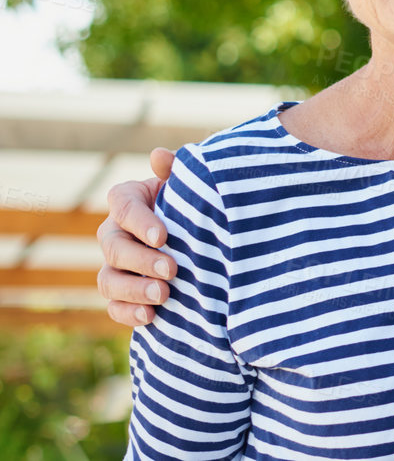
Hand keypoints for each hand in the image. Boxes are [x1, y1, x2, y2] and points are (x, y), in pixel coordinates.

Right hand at [95, 146, 177, 326]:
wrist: (205, 239)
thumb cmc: (195, 205)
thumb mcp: (190, 187)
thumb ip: (177, 171)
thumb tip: (158, 155)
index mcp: (129, 200)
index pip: (122, 205)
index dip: (140, 221)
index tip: (164, 236)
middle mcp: (115, 233)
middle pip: (114, 247)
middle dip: (141, 260)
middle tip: (172, 269)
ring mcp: (114, 266)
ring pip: (108, 280)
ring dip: (134, 289)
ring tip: (163, 294)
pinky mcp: (121, 294)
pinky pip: (114, 306)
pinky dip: (129, 313)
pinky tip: (151, 316)